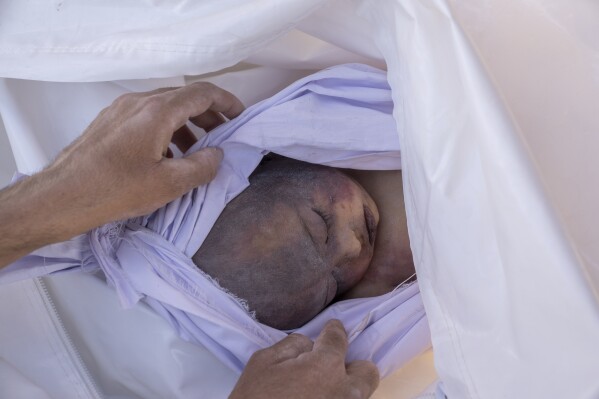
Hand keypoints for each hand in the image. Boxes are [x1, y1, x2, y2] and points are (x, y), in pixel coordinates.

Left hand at [48, 82, 243, 221]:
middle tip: (223, 137)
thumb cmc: (116, 190)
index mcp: (157, 111)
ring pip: (164, 108)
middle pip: (183, 98)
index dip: (226, 102)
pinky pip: (146, 118)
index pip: (201, 94)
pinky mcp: (108, 122)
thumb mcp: (169, 184)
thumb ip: (201, 166)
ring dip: (187, 125)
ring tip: (197, 152)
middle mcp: (138, 102)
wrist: (62, 196)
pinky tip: (166, 158)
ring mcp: (120, 110)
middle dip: (208, 116)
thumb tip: (217, 155)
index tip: (240, 117)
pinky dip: (166, 130)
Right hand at [229, 320, 379, 398]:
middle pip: (367, 372)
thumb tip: (309, 345)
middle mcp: (345, 392)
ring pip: (358, 394)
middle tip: (330, 369)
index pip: (338, 338)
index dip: (333, 330)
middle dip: (352, 366)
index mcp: (326, 366)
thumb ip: (293, 345)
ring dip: (343, 388)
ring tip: (317, 390)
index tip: (331, 329)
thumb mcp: (263, 361)